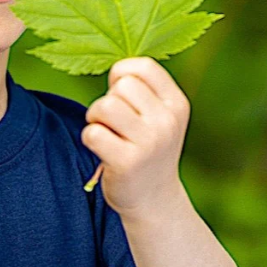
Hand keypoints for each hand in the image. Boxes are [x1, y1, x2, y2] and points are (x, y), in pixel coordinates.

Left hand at [81, 56, 190, 219]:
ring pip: (105, 105)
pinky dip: (89, 138)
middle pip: (121, 85)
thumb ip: (142, 87)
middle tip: (115, 122)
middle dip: (109, 99)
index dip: (122, 73)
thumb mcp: (158, 115)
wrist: (154, 200)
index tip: (121, 93)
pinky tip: (102, 150)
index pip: (143, 66)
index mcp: (176, 103)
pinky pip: (93, 132)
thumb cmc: (147, 146)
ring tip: (106, 132)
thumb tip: (114, 65)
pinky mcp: (127, 162)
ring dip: (95, 117)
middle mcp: (167, 121)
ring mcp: (149, 143)